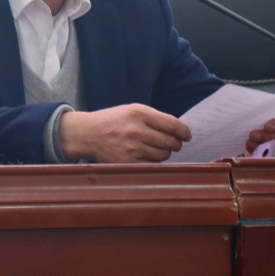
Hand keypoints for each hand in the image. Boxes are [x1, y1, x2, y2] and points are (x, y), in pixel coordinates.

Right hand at [58, 104, 191, 162]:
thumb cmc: (112, 121)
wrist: (88, 134)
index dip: (184, 132)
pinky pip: (152, 165)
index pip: (172, 125)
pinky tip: (147, 156)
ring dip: (164, 153)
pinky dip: (154, 162)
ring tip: (156, 148)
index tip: (187, 135)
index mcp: (138, 113)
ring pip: (163, 155)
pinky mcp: (127, 162)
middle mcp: (135, 130)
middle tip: (173, 144)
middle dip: (175, 144)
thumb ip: (154, 118)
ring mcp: (131, 148)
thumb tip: (179, 130)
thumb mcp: (132, 110)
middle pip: (170, 142)